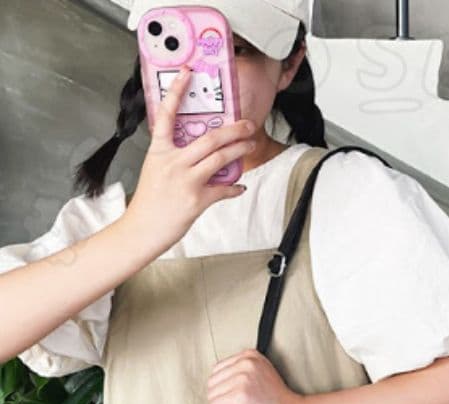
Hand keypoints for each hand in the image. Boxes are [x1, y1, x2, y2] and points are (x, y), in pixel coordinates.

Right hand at [122, 65, 255, 257]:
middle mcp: (173, 162)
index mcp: (159, 151)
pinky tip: (240, 186)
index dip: (176, 92)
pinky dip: (234, 188)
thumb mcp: (155, 170)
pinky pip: (223, 190)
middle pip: (209, 138)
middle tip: (247, 123)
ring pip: (220, 158)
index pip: (166, 114)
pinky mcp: (197, 199)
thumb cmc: (149, 201)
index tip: (186, 73)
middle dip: (234, 129)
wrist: (142, 228)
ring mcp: (186, 180)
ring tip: (250, 145)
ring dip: (239, 151)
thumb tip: (197, 152)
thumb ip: (173, 157)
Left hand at [206, 349, 309, 403]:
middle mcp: (246, 362)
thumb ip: (239, 372)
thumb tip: (213, 383)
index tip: (239, 398)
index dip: (224, 389)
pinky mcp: (240, 394)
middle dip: (222, 399)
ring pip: (211, 395)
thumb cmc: (276, 401)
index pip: (217, 370)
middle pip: (212, 382)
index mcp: (249, 355)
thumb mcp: (259, 375)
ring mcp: (243, 377)